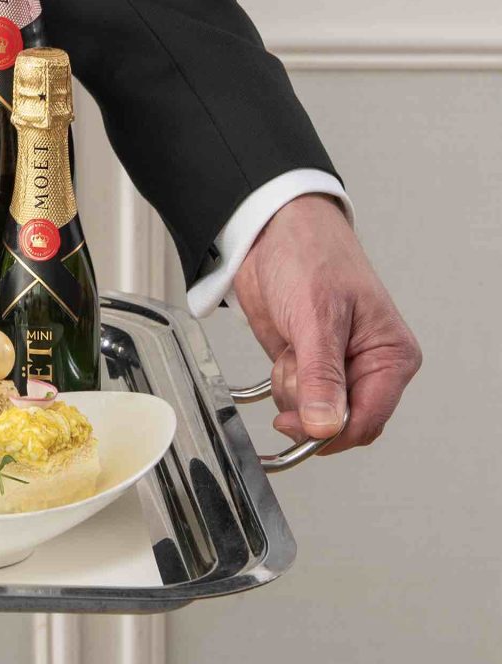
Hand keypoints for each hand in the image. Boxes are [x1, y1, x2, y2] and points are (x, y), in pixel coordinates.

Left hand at [232, 193, 419, 453]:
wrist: (273, 231)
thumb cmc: (311, 255)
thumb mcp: (317, 317)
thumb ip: (321, 376)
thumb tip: (326, 426)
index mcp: (391, 356)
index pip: (369, 421)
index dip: (332, 432)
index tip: (299, 425)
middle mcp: (370, 368)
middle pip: (341, 424)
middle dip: (308, 403)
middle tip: (295, 363)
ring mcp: (338, 369)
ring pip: (314, 416)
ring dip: (291, 386)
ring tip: (293, 343)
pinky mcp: (310, 367)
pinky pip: (294, 399)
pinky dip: (281, 381)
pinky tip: (285, 349)